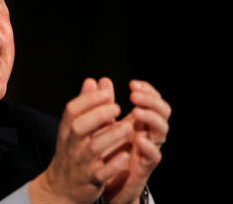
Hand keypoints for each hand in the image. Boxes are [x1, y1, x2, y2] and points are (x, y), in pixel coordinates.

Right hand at [29, 78, 134, 203]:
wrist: (62, 188)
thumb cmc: (73, 152)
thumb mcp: (74, 129)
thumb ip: (87, 105)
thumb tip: (94, 80)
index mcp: (67, 130)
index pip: (72, 110)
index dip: (89, 99)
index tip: (107, 92)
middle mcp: (71, 145)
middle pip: (79, 127)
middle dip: (99, 115)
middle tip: (118, 107)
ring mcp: (81, 163)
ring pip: (94, 148)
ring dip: (111, 135)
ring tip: (128, 126)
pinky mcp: (92, 181)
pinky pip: (103, 172)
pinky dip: (114, 163)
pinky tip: (126, 155)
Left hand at [102, 80, 171, 203]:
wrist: (106, 182)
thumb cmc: (106, 150)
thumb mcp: (103, 124)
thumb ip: (102, 104)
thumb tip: (99, 80)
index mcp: (140, 120)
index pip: (152, 100)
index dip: (147, 90)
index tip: (132, 84)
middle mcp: (148, 132)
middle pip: (163, 111)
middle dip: (151, 100)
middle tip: (134, 95)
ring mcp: (149, 148)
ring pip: (162, 130)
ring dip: (151, 118)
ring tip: (135, 112)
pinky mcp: (145, 166)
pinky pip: (154, 156)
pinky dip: (149, 147)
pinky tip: (139, 139)